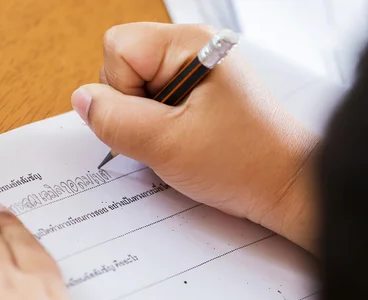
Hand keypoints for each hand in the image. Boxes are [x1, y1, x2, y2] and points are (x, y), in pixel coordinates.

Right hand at [72, 22, 318, 252]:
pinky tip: (180, 141)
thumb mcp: (167, 145)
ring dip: (143, 121)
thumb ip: (115, 120)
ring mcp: (193, 72)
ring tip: (178, 140)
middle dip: (131, 107)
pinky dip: (155, 127)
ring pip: (134, 89)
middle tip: (166, 133)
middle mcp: (191, 50)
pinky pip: (152, 103)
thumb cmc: (244, 163)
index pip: (117, 47)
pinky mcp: (195, 94)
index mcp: (190, 44)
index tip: (152, 119)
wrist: (286, 188)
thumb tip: (81, 99)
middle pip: (121, 66)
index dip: (120, 90)